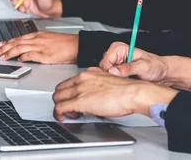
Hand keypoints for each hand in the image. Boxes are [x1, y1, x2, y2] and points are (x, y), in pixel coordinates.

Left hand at [0, 31, 77, 63]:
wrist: (77, 45)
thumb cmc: (64, 43)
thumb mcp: (47, 40)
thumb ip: (36, 44)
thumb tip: (26, 50)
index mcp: (37, 35)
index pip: (18, 38)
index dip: (6, 42)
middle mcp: (37, 39)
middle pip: (16, 42)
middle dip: (3, 47)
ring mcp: (40, 46)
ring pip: (20, 48)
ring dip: (9, 52)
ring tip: (1, 57)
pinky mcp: (45, 54)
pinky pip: (31, 54)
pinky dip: (23, 57)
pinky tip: (18, 60)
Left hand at [53, 67, 178, 120]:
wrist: (133, 93)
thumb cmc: (127, 90)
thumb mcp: (107, 82)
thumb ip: (97, 86)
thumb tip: (93, 96)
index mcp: (89, 73)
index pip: (68, 82)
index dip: (67, 93)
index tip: (71, 99)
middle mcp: (82, 79)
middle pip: (60, 89)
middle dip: (62, 100)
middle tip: (69, 108)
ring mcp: (79, 89)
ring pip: (57, 97)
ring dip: (60, 107)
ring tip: (69, 114)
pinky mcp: (80, 101)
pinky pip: (60, 107)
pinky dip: (58, 114)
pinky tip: (62, 117)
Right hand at [99, 42, 170, 83]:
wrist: (162, 73)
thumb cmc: (155, 66)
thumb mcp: (143, 66)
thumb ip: (128, 68)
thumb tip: (114, 71)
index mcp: (119, 48)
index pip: (105, 62)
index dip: (110, 72)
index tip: (118, 77)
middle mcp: (115, 55)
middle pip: (103, 68)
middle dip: (112, 76)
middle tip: (125, 80)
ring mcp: (115, 63)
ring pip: (105, 74)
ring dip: (115, 80)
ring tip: (127, 81)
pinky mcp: (117, 71)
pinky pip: (110, 78)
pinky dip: (117, 82)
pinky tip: (126, 83)